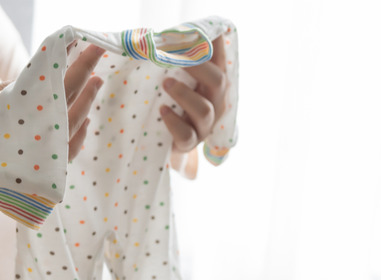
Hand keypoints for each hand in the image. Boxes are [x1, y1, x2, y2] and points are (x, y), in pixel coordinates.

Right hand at [0, 44, 104, 225]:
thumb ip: (0, 93)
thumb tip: (31, 81)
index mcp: (13, 124)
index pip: (48, 89)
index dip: (65, 65)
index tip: (75, 44)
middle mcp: (31, 146)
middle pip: (67, 107)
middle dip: (83, 78)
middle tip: (96, 53)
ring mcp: (37, 165)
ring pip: (72, 132)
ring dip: (85, 105)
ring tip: (96, 82)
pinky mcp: (36, 179)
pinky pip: (66, 156)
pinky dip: (78, 136)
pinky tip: (84, 120)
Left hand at [160, 35, 229, 153]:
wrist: (165, 142)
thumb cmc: (172, 104)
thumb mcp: (177, 82)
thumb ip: (176, 63)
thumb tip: (160, 38)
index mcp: (213, 84)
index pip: (220, 60)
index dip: (214, 46)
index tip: (198, 34)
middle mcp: (215, 102)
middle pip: (219, 81)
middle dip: (199, 68)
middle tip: (178, 59)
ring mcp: (205, 125)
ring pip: (204, 109)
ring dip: (184, 94)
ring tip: (165, 83)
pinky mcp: (190, 143)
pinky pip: (186, 134)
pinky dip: (173, 122)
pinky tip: (162, 110)